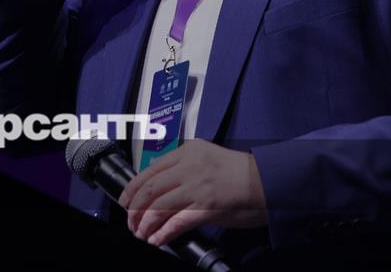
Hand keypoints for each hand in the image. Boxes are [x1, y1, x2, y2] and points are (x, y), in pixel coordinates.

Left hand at [118, 139, 267, 246]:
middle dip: (135, 209)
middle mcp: (190, 165)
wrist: (265, 178)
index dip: (133, 188)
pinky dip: (164, 232)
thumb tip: (159, 189)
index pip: (150, 169)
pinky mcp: (208, 205)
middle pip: (150, 188)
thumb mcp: (206, 158)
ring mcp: (198, 185)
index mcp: (188, 151)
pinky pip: (178, 221)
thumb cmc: (238, 170)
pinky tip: (157, 239)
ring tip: (142, 233)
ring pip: (159, 206)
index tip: (125, 200)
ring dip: (146, 223)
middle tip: (130, 221)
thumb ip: (183, 168)